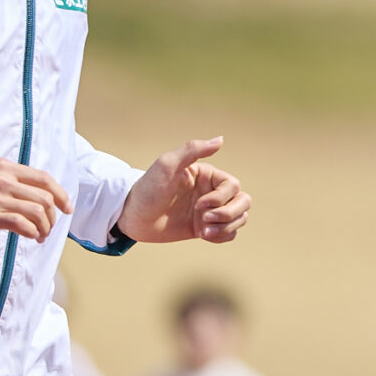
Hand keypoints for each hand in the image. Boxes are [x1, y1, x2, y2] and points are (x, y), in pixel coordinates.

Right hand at [0, 159, 70, 239]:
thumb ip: (7, 178)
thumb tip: (31, 194)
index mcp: (4, 166)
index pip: (43, 178)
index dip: (61, 194)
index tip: (67, 207)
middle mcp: (3, 179)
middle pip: (44, 197)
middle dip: (53, 216)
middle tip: (49, 227)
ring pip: (37, 212)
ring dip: (45, 227)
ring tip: (40, 236)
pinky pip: (22, 225)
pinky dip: (33, 233)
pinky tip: (31, 238)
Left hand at [116, 137, 250, 244]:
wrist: (132, 216)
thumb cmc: (148, 188)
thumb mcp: (167, 165)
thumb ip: (193, 150)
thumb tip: (221, 139)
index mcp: (207, 175)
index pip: (233, 186)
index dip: (221, 198)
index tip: (198, 205)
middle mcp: (212, 191)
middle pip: (244, 202)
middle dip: (229, 214)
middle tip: (204, 220)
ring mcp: (209, 211)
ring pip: (239, 218)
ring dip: (226, 227)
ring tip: (204, 231)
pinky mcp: (204, 228)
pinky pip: (229, 233)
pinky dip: (223, 236)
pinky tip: (204, 235)